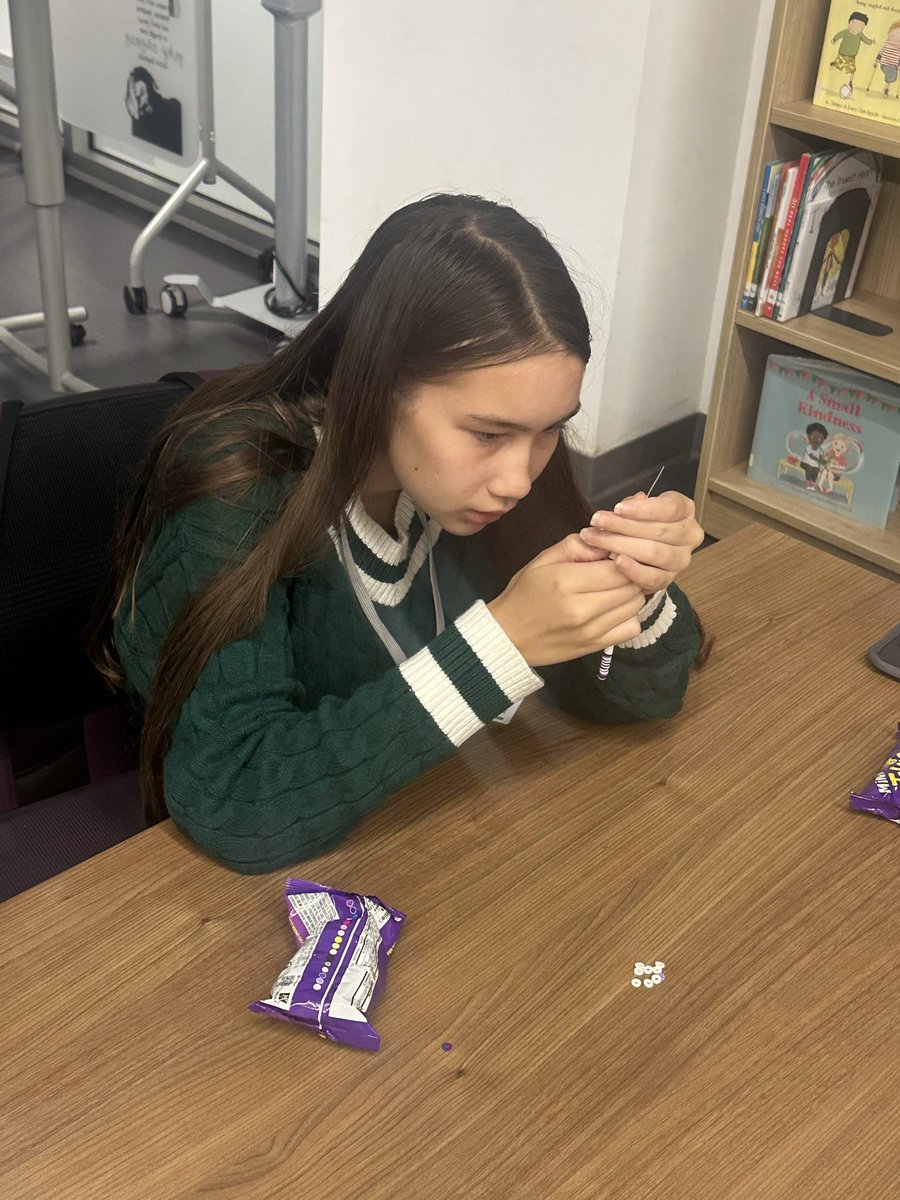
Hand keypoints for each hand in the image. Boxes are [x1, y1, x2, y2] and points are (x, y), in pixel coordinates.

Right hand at [487, 534, 645, 666]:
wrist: (508, 636)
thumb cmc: (525, 593)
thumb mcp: (543, 560)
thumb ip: (576, 545)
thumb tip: (606, 543)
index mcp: (566, 581)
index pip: (618, 567)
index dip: (622, 558)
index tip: (613, 557)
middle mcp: (581, 608)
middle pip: (630, 586)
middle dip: (629, 575)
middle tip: (617, 571)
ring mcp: (590, 630)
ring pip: (635, 606)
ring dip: (631, 594)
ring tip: (615, 589)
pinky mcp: (595, 646)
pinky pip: (631, 628)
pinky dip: (630, 617)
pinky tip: (615, 610)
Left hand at [578, 490, 704, 593]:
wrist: (636, 552)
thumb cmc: (636, 524)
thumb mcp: (634, 509)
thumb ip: (632, 505)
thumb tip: (629, 504)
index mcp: (685, 511)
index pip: (671, 508)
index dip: (644, 509)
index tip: (618, 508)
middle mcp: (690, 535)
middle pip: (660, 530)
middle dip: (624, 525)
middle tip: (597, 521)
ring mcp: (681, 559)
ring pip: (655, 552)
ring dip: (622, 545)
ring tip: (596, 539)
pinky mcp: (669, 579)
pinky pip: (653, 577)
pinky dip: (634, 570)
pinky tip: (616, 561)